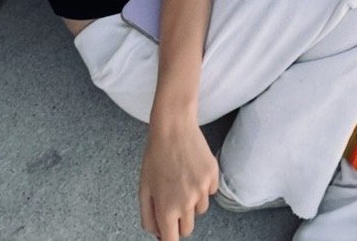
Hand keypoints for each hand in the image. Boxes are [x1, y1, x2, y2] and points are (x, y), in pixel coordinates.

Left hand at [139, 119, 218, 238]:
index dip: (169, 237)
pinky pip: (210, 192)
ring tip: (182, 180)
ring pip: (200, 209)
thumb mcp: (144, 188)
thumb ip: (149, 216)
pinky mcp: (213, 176)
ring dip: (192, 202)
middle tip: (173, 200)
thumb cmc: (155, 156)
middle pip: (187, 229)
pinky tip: (193, 170)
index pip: (171, 239)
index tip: (168, 232)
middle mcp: (186, 202)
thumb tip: (158, 233)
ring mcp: (202, 189)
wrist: (173, 128)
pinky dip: (203, 186)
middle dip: (179, 221)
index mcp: (166, 208)